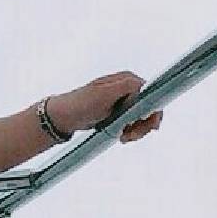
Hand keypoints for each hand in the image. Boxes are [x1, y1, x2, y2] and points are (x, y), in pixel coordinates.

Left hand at [49, 73, 163, 142]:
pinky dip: (130, 131)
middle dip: (144, 124)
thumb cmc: (81, 104)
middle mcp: (127, 88)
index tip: (147, 125)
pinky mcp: (118, 112)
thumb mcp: (104, 94)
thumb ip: (125, 87)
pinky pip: (132, 123)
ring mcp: (123, 101)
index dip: (153, 111)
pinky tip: (121, 136)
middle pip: (149, 107)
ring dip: (137, 130)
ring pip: (142, 117)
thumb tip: (144, 85)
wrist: (63, 118)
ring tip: (124, 138)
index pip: (151, 93)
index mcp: (127, 80)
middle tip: (131, 136)